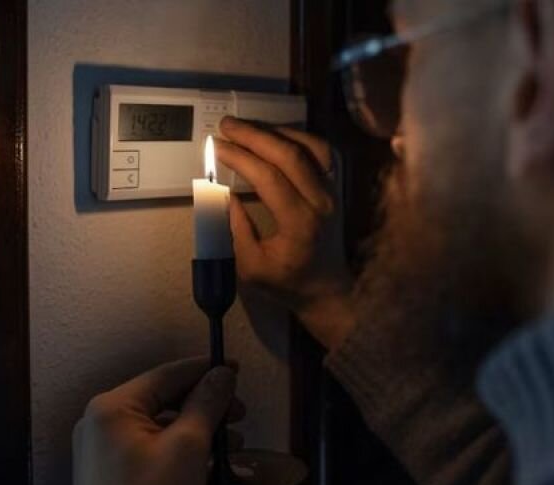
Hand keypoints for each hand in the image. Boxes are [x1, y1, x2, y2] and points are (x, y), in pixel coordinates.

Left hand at [72, 358, 243, 484]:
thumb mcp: (188, 447)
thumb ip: (206, 403)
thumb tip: (220, 376)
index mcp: (112, 409)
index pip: (168, 374)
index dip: (206, 370)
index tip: (232, 369)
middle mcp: (102, 425)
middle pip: (164, 398)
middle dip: (206, 405)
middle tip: (237, 412)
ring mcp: (104, 451)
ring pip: (160, 424)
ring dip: (198, 429)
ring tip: (228, 443)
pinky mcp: (112, 475)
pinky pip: (151, 447)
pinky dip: (180, 449)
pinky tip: (205, 462)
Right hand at [217, 117, 354, 348]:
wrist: (328, 290)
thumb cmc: (288, 282)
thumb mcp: (251, 266)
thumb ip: (236, 228)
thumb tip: (221, 191)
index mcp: (299, 224)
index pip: (269, 178)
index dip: (241, 157)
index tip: (217, 147)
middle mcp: (321, 202)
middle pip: (290, 154)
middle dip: (255, 135)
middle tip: (226, 125)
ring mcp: (333, 192)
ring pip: (311, 147)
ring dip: (277, 131)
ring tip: (249, 128)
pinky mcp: (336, 188)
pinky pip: (323, 152)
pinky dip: (299, 138)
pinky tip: (276, 136)